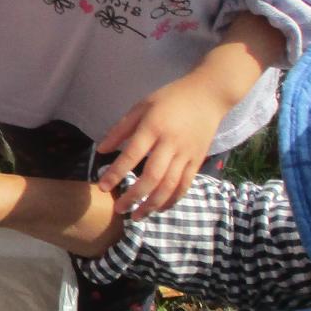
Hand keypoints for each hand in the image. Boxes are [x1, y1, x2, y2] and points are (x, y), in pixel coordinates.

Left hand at [95, 73, 229, 218]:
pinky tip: (159, 209)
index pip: (132, 155)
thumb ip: (121, 128)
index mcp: (154, 127)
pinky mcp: (198, 161)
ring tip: (136, 216)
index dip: (116, 173)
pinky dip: (171, 200)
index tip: (102, 187)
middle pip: (152, 176)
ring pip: (169, 186)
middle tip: (119, 209)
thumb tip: (101, 150)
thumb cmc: (170, 98)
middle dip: (134, 196)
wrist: (209, 95)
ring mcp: (186, 154)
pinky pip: (185, 185)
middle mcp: (171, 143)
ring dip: (152, 204)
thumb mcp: (142, 106)